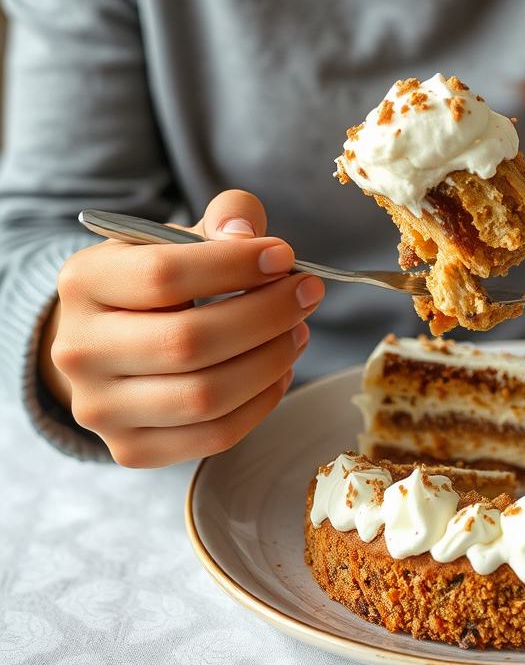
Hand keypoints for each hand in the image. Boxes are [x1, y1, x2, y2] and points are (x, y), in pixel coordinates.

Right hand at [38, 190, 322, 466]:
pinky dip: (261, 401)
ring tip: (298, 330)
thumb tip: (247, 235)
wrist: (115, 337)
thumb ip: (226, 216)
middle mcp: (78, 350)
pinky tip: (279, 369)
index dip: (235, 265)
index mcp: (85, 282)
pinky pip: (213, 436)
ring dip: (270, 359)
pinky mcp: (129, 449)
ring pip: (204, 396)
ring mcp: (99, 408)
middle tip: (307, 292)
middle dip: (266, 314)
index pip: (163, 275)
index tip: (284, 256)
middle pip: (187, 341)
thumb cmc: (163, 276)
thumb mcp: (185, 231)